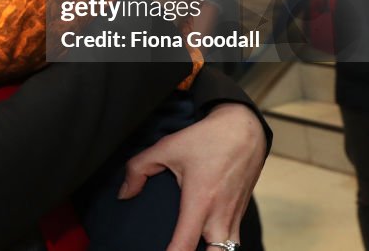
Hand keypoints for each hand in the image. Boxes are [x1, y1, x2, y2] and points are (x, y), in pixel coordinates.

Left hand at [119, 103, 265, 250]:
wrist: (244, 129)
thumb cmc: (206, 138)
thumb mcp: (167, 147)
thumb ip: (139, 169)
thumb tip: (124, 193)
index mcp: (200, 202)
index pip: (185, 245)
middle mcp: (221, 215)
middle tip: (177, 249)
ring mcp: (235, 216)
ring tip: (194, 247)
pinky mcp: (242, 212)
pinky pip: (234, 240)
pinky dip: (222, 246)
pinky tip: (207, 241)